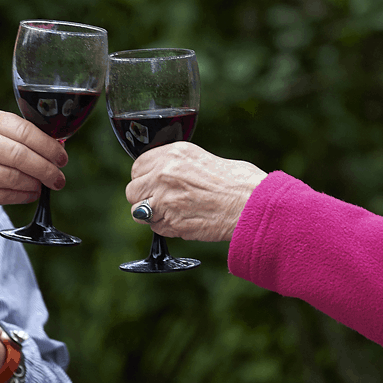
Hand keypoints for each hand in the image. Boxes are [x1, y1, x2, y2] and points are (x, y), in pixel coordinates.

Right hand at [0, 108, 67, 215]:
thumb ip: (18, 136)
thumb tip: (56, 147)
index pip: (24, 130)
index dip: (48, 146)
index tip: (62, 157)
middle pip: (19, 155)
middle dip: (45, 169)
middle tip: (58, 177)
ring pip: (12, 178)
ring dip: (34, 184)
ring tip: (43, 185)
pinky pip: (3, 195)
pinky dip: (22, 196)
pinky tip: (30, 194)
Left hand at [125, 143, 266, 241]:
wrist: (250, 203)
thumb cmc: (236, 181)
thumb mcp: (199, 159)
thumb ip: (174, 165)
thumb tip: (157, 176)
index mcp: (172, 153)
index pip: (137, 167)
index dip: (144, 179)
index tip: (152, 184)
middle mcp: (164, 173)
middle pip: (132, 191)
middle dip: (144, 198)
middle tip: (162, 202)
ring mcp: (165, 198)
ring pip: (139, 212)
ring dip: (152, 216)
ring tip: (175, 213)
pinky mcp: (171, 221)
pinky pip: (155, 228)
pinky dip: (167, 228)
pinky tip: (185, 221)